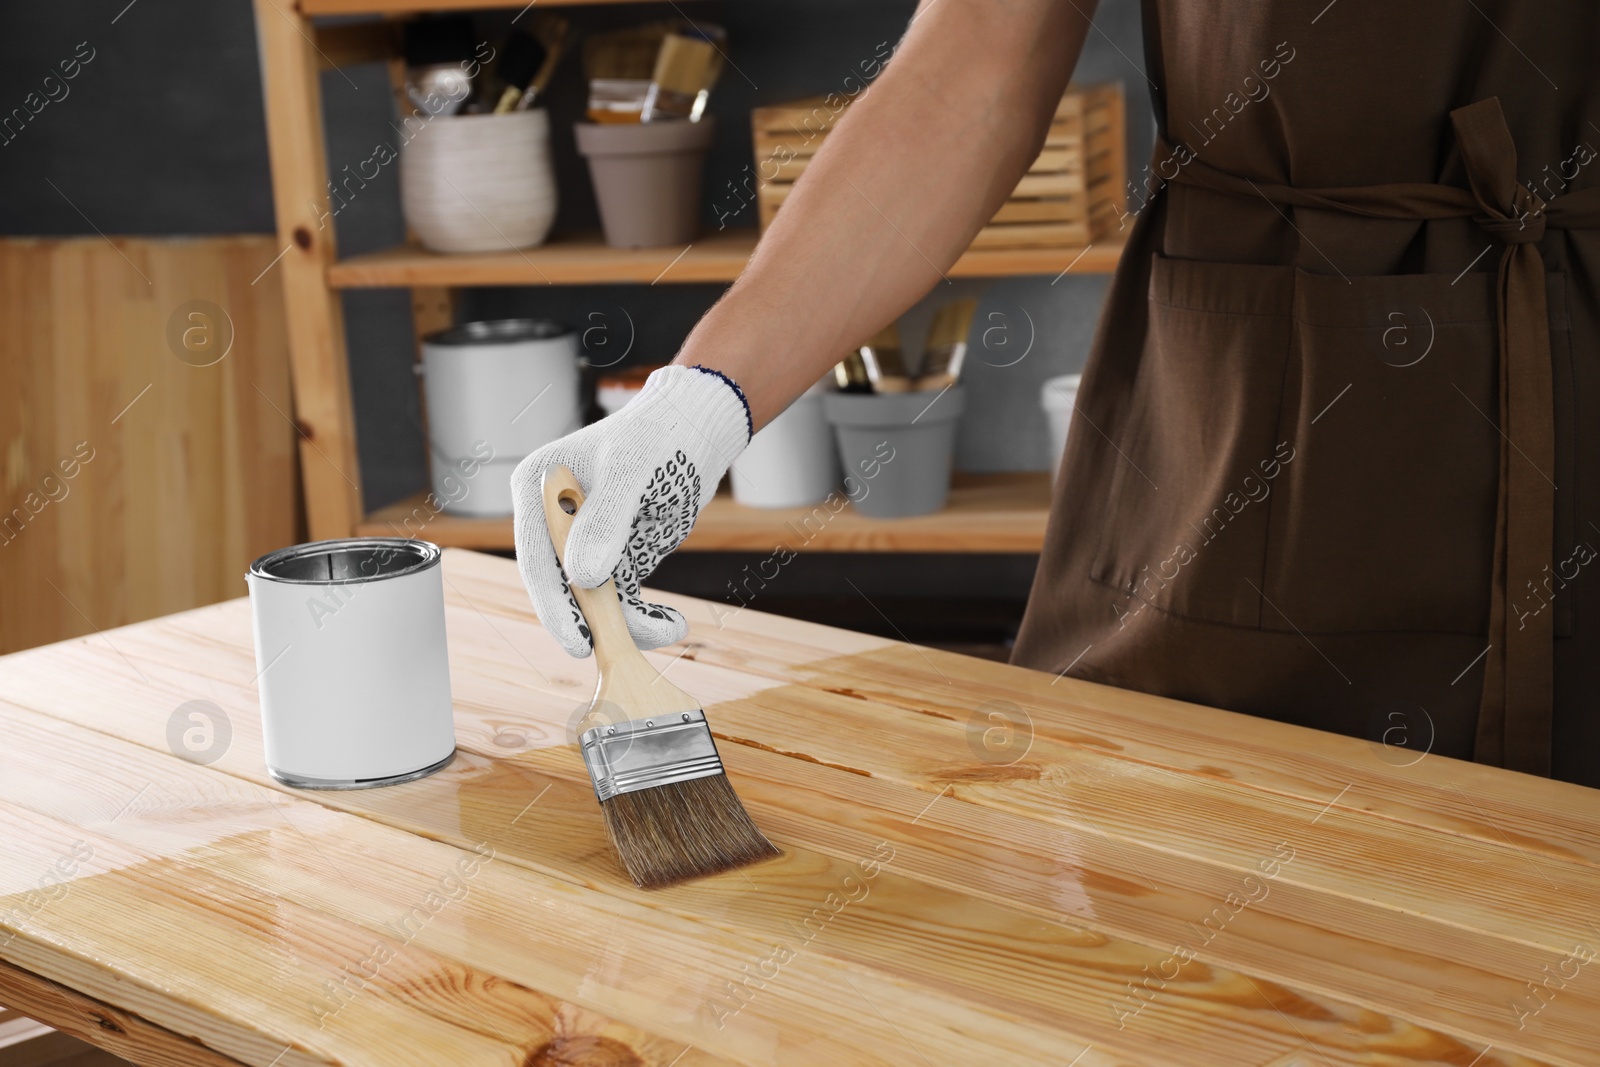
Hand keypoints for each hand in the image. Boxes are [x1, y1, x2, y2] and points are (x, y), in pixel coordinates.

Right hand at [510, 365, 751, 656]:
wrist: (696, 430)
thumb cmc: (660, 435)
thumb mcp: (633, 470)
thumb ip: (606, 520)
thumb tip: (581, 576)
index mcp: (540, 490)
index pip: (538, 559)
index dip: (554, 606)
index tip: (578, 642)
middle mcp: (556, 520)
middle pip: (561, 587)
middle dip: (591, 623)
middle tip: (618, 652)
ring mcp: (584, 541)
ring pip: (593, 601)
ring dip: (627, 625)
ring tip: (671, 628)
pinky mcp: (614, 557)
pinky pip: (621, 600)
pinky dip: (645, 618)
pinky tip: (674, 623)